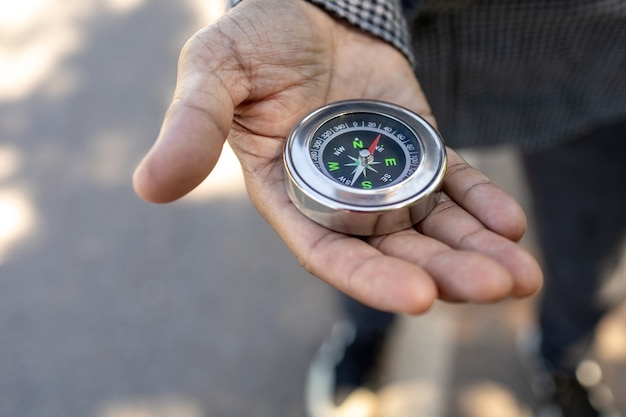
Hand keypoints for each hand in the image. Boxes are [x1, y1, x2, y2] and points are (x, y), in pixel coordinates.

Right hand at [133, 0, 541, 313]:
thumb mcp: (214, 74)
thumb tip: (149, 186)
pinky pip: (453, 183)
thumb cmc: (254, 40)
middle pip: (393, 250)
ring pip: (431, 227)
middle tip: (495, 287)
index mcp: (289, 195)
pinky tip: (511, 223)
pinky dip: (481, 204)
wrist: (306, 6)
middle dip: (443, 273)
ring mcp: (383, 175)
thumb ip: (191, 127)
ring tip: (520, 275)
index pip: (329, 252)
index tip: (419, 297)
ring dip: (474, 251)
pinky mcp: (417, 148)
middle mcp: (339, 198)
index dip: (370, 278)